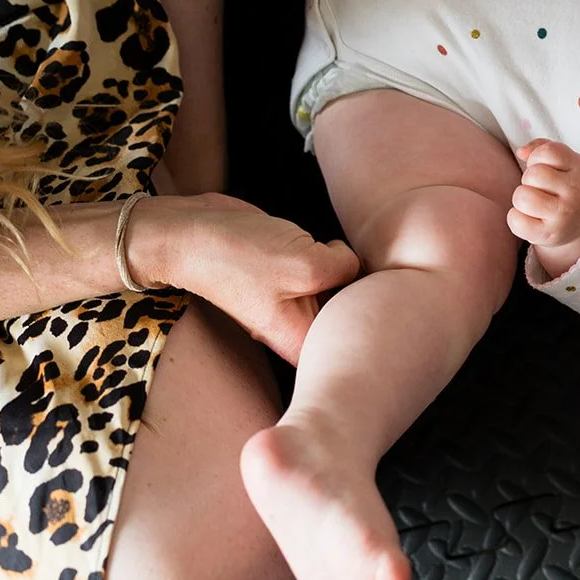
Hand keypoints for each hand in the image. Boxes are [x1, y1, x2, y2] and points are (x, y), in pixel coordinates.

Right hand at [134, 193, 359, 364]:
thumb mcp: (306, 264)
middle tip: (377, 272)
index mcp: (301, 340)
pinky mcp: (293, 271)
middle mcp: (300, 325)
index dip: (374, 324)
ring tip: (342, 255)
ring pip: (343, 287)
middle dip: (366, 292)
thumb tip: (355, 263)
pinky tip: (325, 243)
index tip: (389, 305)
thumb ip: (346, 268)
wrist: (191, 232)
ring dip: (349, 268)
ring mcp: (296, 298)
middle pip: (353, 315)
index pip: (354, 347)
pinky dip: (331, 252)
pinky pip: (328, 265)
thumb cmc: (238, 254)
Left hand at [508, 139, 579, 272]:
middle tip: (540, 188)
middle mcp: (576, 192)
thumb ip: (543, 148)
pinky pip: (516, 221)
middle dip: (529, 179)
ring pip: (522, 197)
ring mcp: (563, 216)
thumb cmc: (568, 186)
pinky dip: (516, 218)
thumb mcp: (567, 162)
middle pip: (533, 174)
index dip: (537, 157)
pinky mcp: (548, 235)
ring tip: (533, 202)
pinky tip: (529, 217)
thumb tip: (521, 152)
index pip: (549, 152)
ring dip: (521, 197)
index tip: (543, 166)